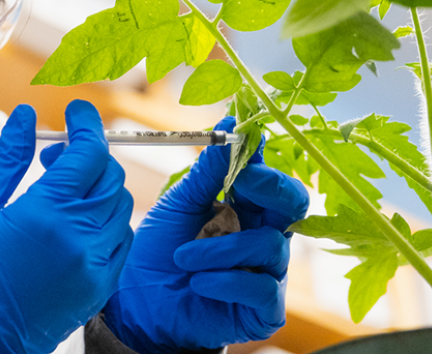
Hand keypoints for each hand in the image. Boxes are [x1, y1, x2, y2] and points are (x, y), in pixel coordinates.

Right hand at [0, 101, 134, 353]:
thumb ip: (6, 158)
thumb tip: (25, 116)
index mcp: (46, 216)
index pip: (88, 153)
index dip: (86, 124)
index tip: (76, 110)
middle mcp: (80, 241)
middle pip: (109, 176)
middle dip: (89, 154)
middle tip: (55, 154)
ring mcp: (95, 268)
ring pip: (121, 207)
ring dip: (99, 187)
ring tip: (60, 189)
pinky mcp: (99, 289)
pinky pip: (122, 241)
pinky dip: (107, 220)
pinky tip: (75, 221)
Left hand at [100, 116, 309, 353]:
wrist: (137, 304)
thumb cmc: (158, 251)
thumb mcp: (179, 204)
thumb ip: (208, 170)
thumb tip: (231, 123)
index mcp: (245, 206)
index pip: (270, 177)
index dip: (262, 159)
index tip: (245, 143)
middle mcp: (262, 234)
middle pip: (294, 204)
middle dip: (273, 188)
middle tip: (244, 181)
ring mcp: (266, 272)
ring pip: (271, 245)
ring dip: (223, 249)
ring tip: (184, 257)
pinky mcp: (263, 309)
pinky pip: (263, 287)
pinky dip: (227, 281)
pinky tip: (198, 282)